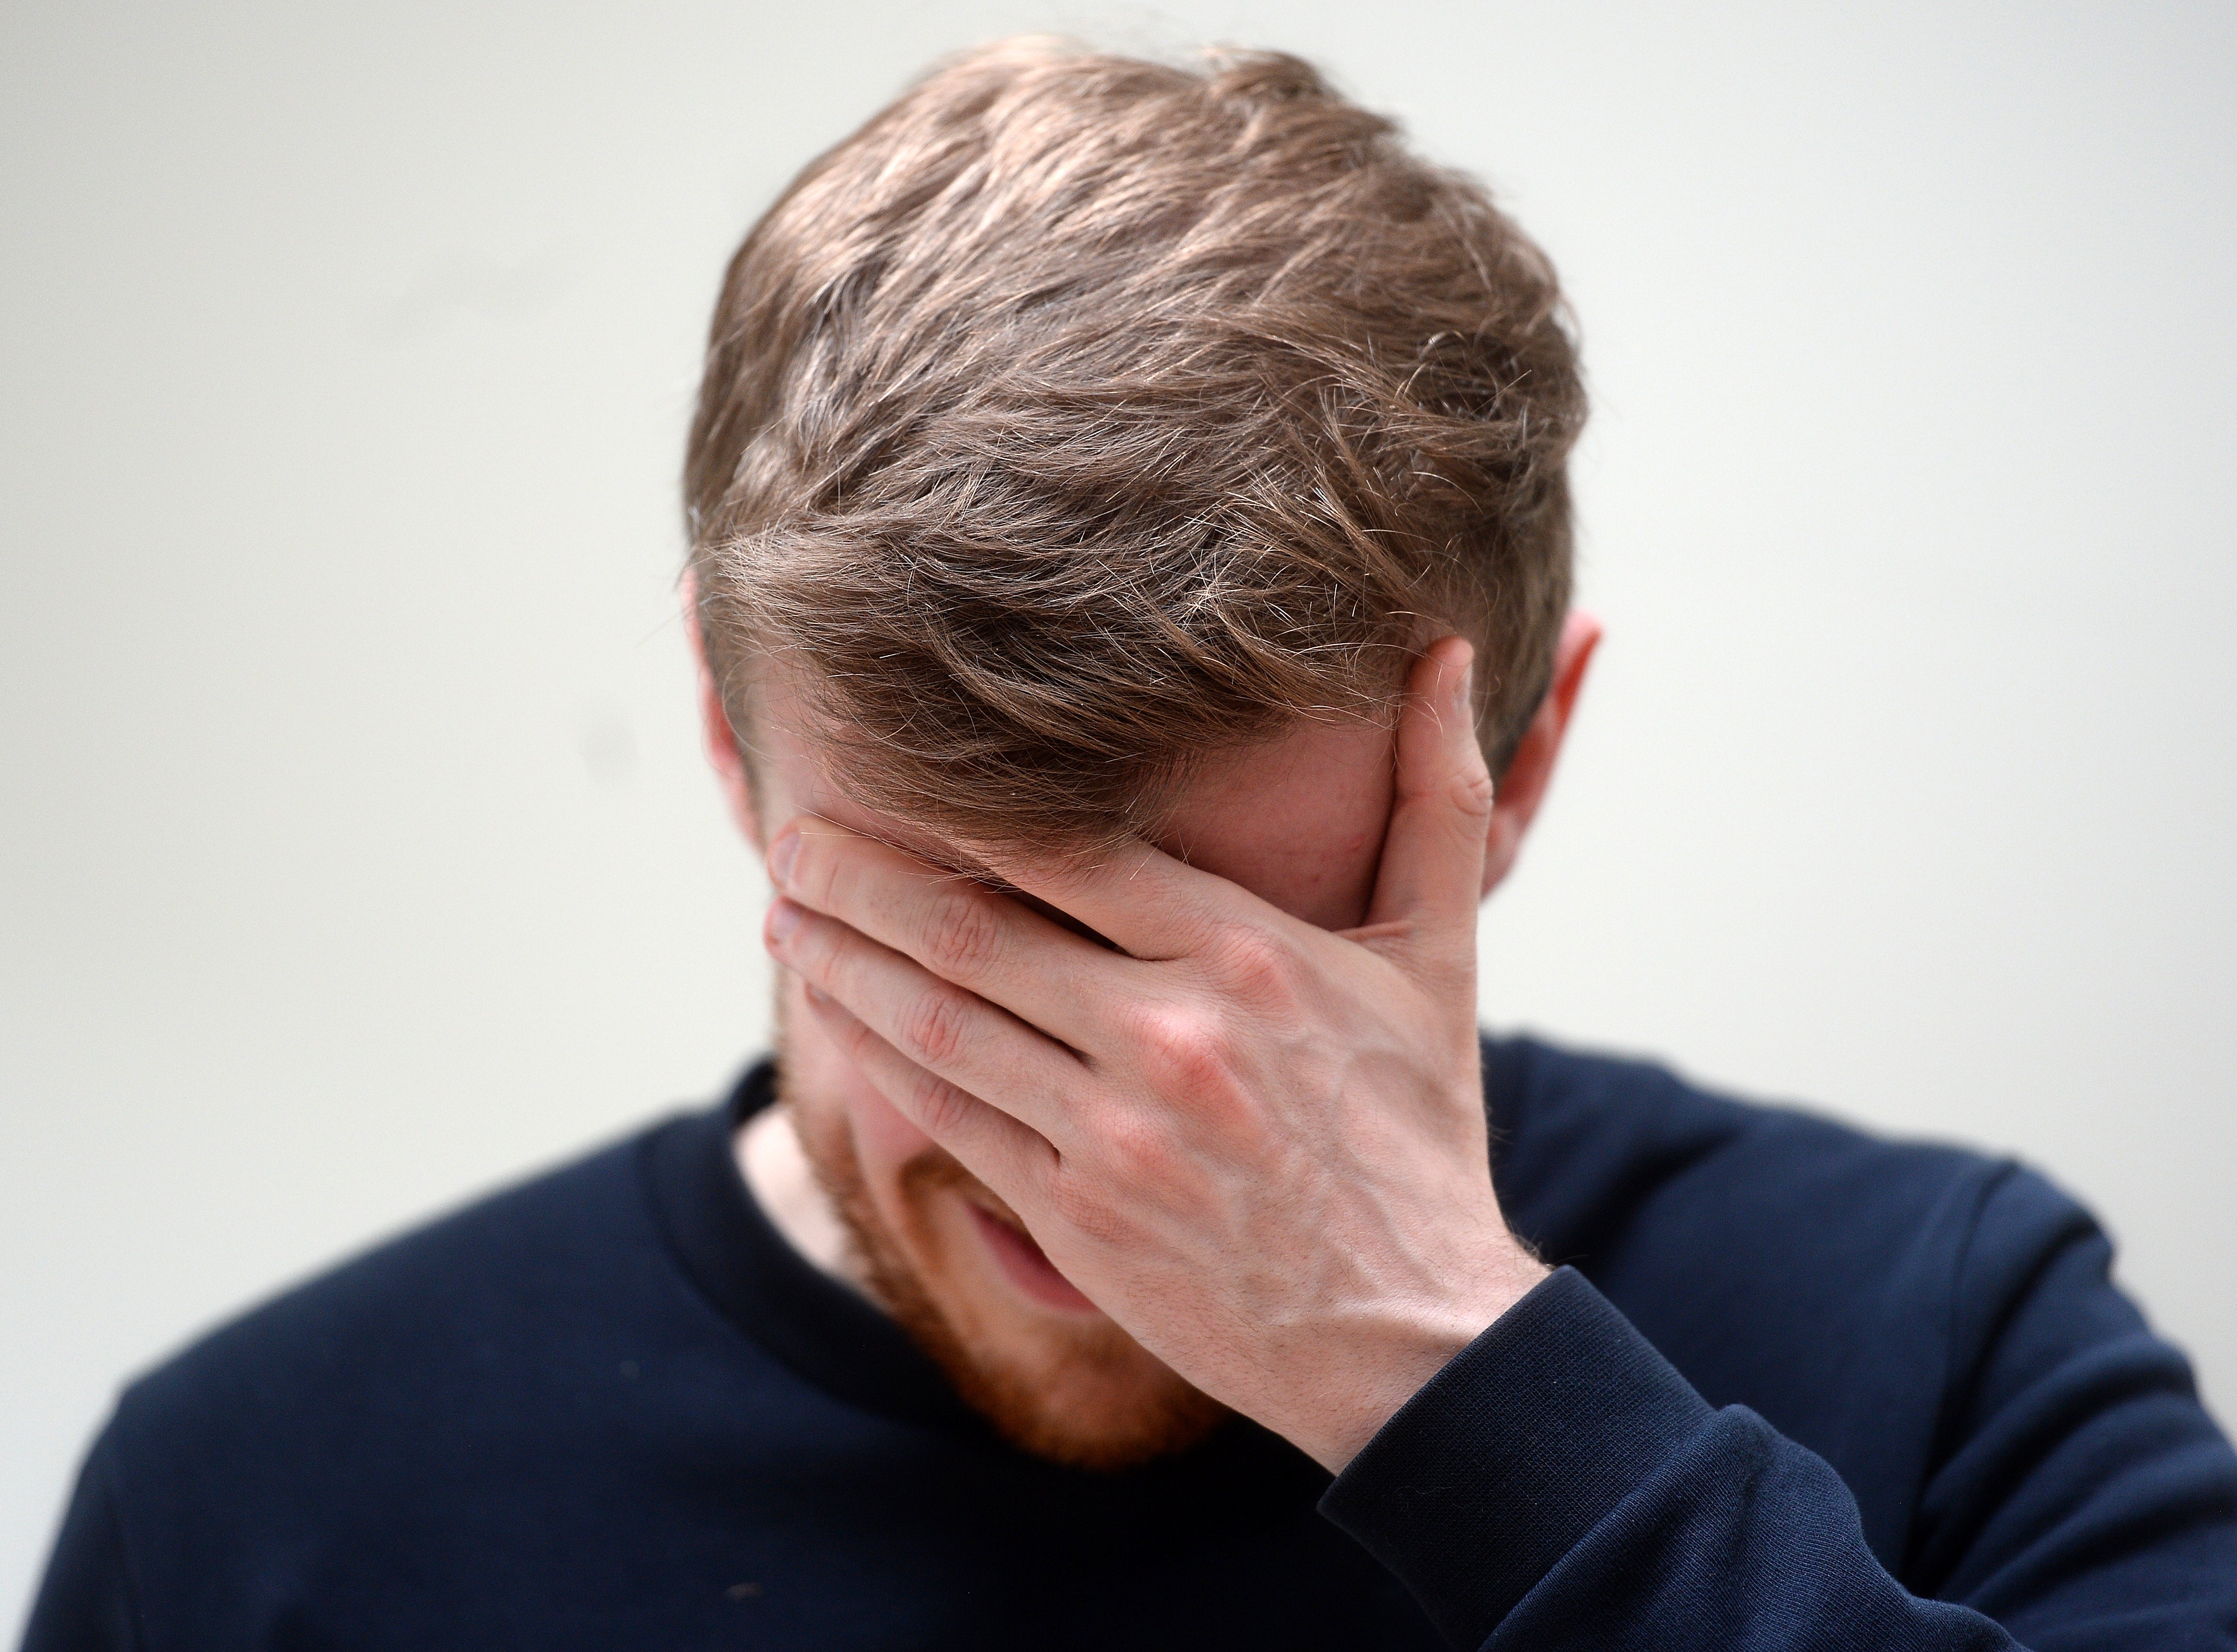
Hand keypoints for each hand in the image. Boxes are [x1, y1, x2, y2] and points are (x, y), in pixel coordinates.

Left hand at [760, 639, 1545, 1470]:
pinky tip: (836, 1015)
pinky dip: (880, 1059)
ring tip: (783, 913)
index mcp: (1245, 951)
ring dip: (844, 961)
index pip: (1063, 845)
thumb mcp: (1441, 955)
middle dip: (858, 876)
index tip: (881, 765)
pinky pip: (949, 1117)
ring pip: (941, 1022)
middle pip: (970, 928)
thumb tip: (1452, 649)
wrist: (1410, 1328)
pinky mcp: (1076, 1213)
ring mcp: (1112, 1130)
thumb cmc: (1418, 1132)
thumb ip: (1437, 795)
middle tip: (788, 836)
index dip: (953, 803)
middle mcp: (1167, 1033)